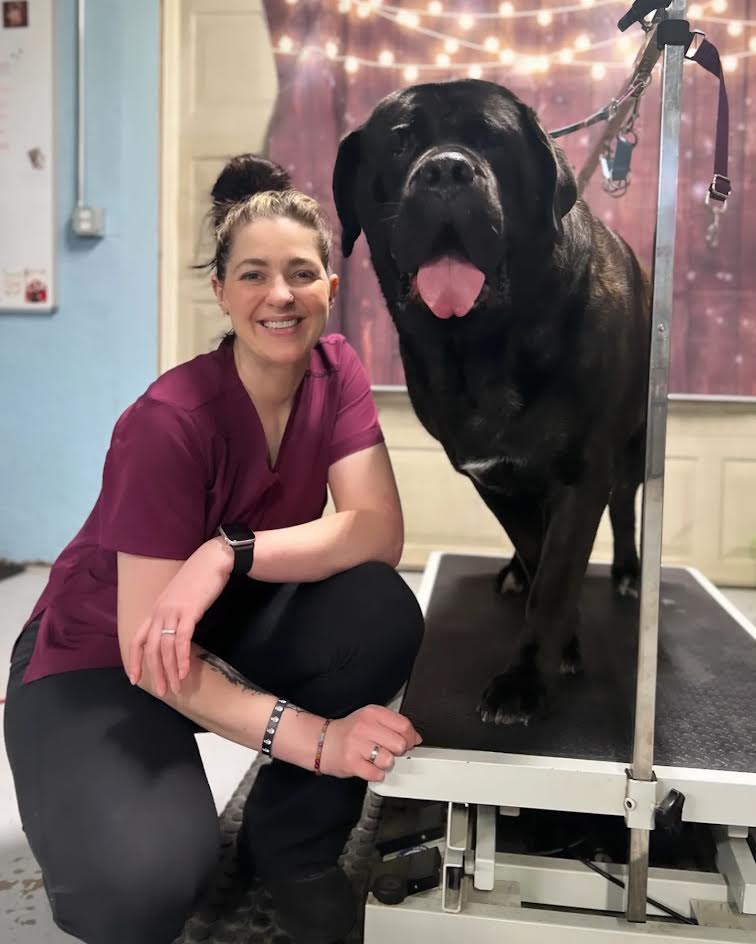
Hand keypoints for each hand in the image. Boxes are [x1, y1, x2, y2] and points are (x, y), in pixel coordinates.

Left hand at [128, 537, 232, 694]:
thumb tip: (173, 632)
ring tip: (176, 687)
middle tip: (162, 691)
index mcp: (155, 610)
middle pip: (151, 649)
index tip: (135, 679)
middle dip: (155, 673)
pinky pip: (182, 640)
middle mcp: (159, 612)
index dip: (135, 661)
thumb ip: (172, 614)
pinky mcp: (189, 612)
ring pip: (165, 648)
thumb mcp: (179, 598)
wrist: (212, 560)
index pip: (137, 640)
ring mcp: (173, 611)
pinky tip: (184, 671)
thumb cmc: (198, 578)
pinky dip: (182, 658)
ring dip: (170, 670)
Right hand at [318, 705, 422, 781]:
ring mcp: (357, 745)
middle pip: (400, 744)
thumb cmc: (350, 732)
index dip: (411, 738)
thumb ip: (394, 725)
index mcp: (372, 713)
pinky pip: (376, 774)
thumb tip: (416, 738)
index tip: (409, 743)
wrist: (323, 742)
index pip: (404, 725)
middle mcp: (364, 726)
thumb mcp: (371, 719)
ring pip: (389, 760)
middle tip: (388, 751)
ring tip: (376, 759)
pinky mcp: (351, 763)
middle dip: (398, 752)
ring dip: (386, 763)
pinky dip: (376, 774)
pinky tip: (368, 767)